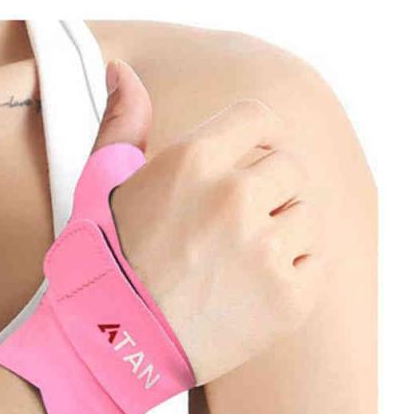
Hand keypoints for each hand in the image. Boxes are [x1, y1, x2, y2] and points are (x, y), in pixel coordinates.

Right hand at [94, 60, 324, 384]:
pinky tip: (248, 290)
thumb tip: (123, 69)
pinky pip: (313, 263)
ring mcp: (264, 251)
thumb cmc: (106, 262)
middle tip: (230, 227)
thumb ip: (121, 122)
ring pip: (307, 215)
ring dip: (280, 232)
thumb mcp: (101, 185)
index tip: (241, 167)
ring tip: (237, 261)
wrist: (113, 344)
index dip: (254, 143)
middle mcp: (233, 198)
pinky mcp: (287, 299)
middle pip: (290, 167)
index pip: (261, 120)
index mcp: (192, 160)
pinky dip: (290, 275)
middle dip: (266, 191)